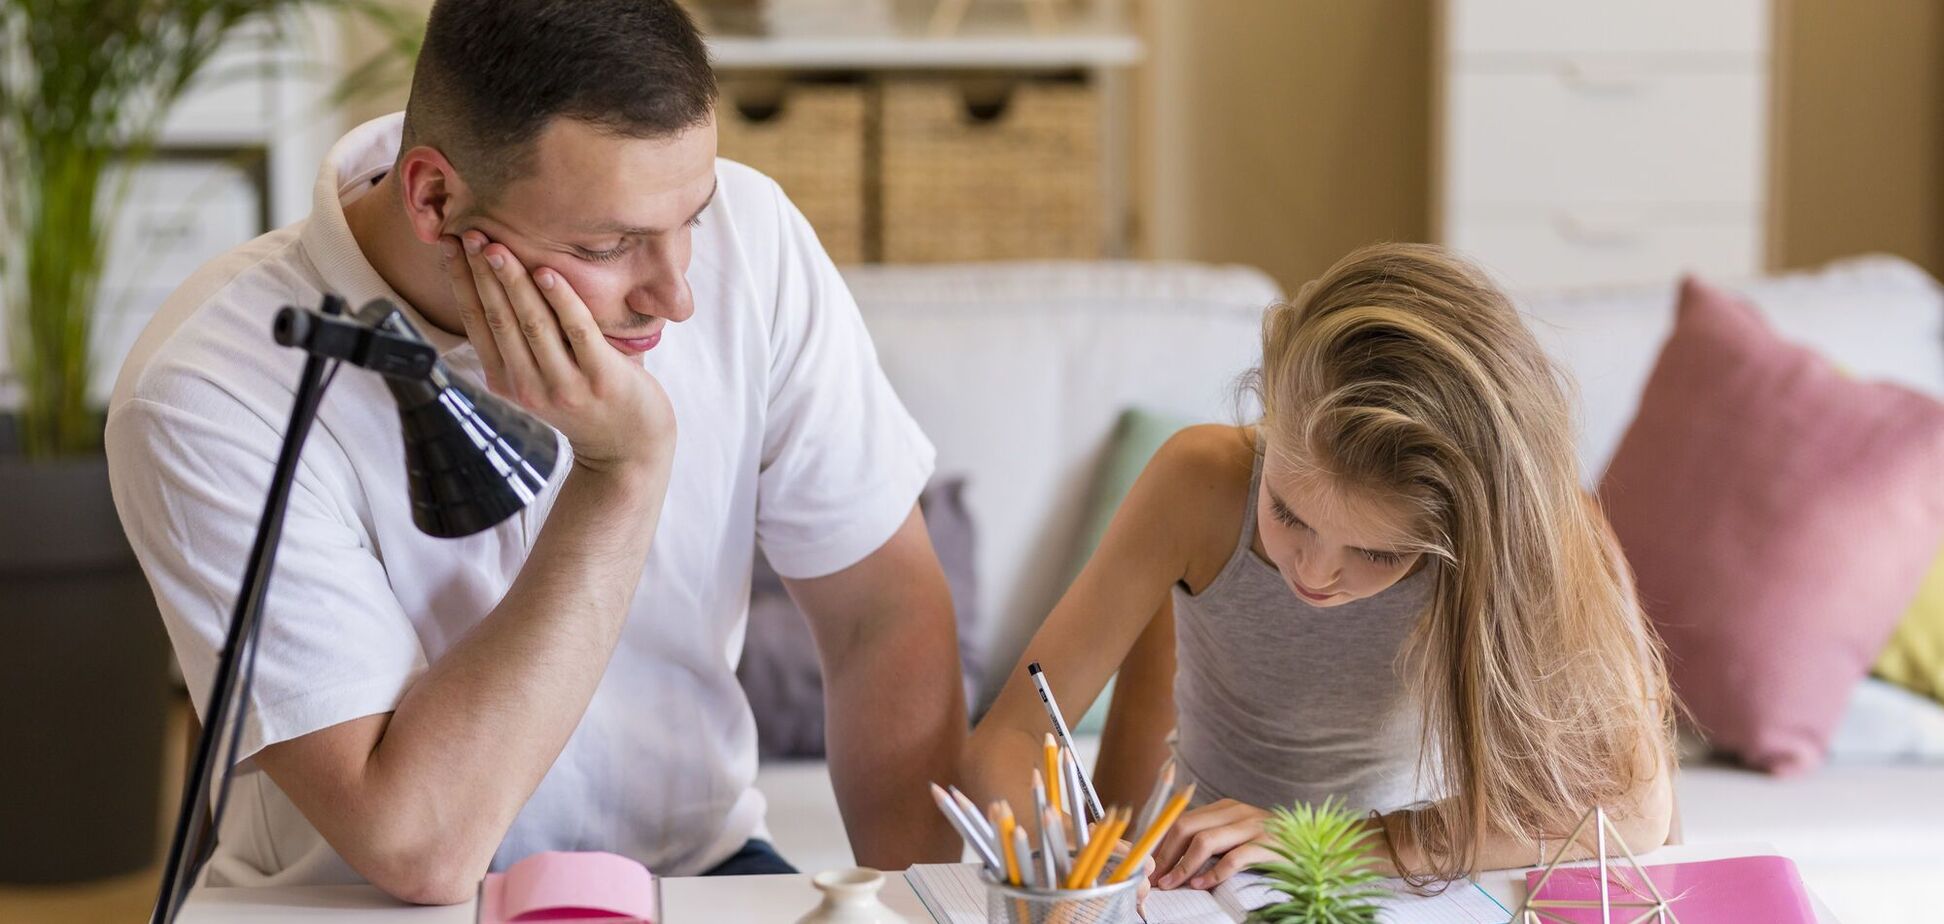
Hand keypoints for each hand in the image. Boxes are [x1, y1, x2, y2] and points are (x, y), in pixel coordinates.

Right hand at [442, 231, 674, 474]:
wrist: (628, 449)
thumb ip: (522, 341)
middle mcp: (529, 385)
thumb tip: (500, 281)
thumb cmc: (586, 400)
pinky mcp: (601, 377)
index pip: (476, 322)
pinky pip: (577, 331)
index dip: (460, 281)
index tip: (449, 244)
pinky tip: (548, 271)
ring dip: (511, 280)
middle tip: (468, 232)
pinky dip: (561, 300)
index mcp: (508, 381)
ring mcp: (565, 384)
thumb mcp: (541, 377)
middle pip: (498, 318)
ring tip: (497, 245)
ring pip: (531, 322)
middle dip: (480, 272)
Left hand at [1147, 799, 1275, 890]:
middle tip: (1156, 879)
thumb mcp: (1240, 836)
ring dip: (1183, 866)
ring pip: (1205, 841)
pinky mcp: (1268, 846)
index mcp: (1225, 808)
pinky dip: (1214, 874)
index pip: (1181, 820)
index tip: (1149, 865)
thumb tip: (1173, 861)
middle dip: (1166, 855)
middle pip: (1186, 827)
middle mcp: (1236, 812)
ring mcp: (1253, 827)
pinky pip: (1233, 859)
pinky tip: (1203, 885)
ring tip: (1173, 884)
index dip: (1161, 843)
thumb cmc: (1273, 847)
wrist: (1319, 847)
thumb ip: (1213, 840)